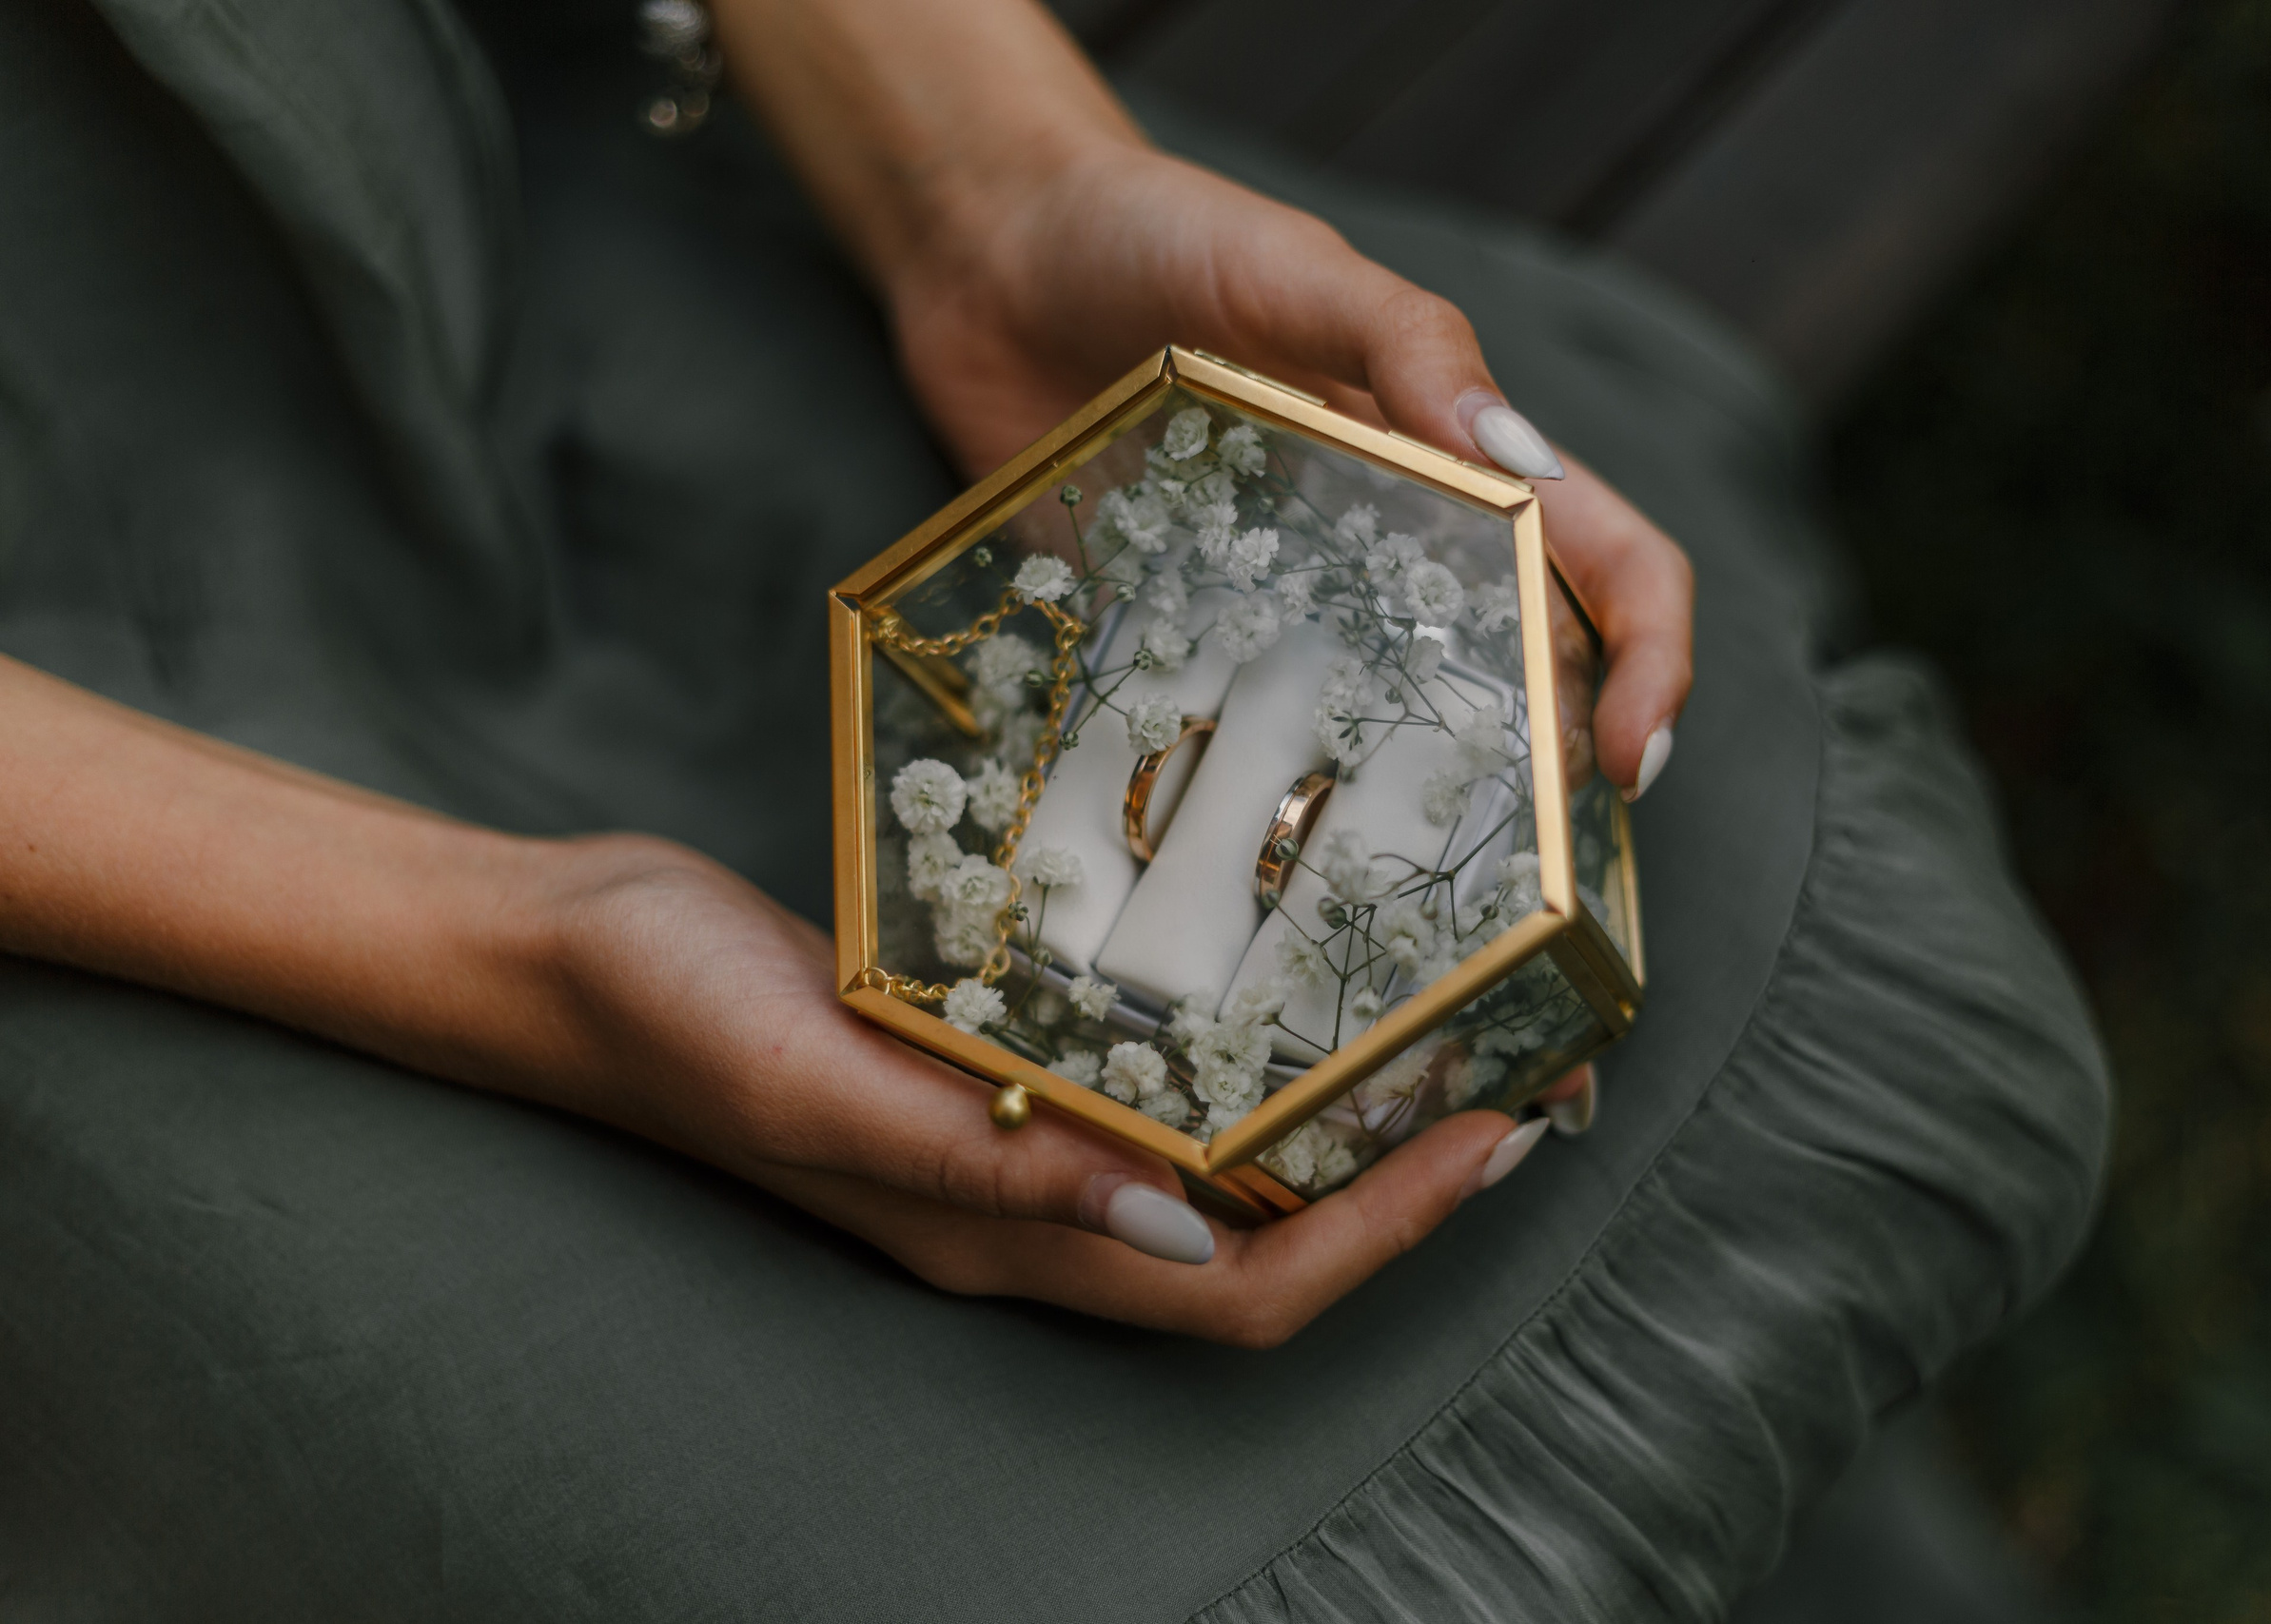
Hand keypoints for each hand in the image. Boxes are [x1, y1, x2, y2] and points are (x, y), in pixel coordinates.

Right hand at [523, 836, 1544, 1345]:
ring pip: (1218, 1180)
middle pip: (1258, 1251)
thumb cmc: (664, 1008)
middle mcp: (1018, 1210)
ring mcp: (1002, 1147)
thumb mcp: (811, 1073)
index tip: (1499, 1142)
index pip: (1235, 1293)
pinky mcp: (983, 1072)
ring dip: (1338, 1131)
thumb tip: (1173, 1232)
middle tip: (1523, 1090)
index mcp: (989, 1235)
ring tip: (1447, 1039)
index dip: (1380, 1239)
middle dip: (1402, 1194)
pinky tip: (1289, 976)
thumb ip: (975, 1156)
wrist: (561, 949)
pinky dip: (1245, 1062)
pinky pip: (1153, 1098)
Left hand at [881, 141, 1691, 801]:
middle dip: (1544, 775)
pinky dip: (1246, 798)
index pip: (1602, 564)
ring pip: (1381, 731)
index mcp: (1451, 461)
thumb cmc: (1156, 235)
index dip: (1646, 659)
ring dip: (1406, 815)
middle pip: (1516, 676)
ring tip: (1400, 898)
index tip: (1626, 759)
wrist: (993, 255)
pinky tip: (1242, 858)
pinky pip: (1226, 734)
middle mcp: (1387, 549)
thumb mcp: (1297, 270)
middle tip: (1522, 871)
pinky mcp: (1176, 635)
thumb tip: (1522, 465)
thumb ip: (1411, 346)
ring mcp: (1284, 604)